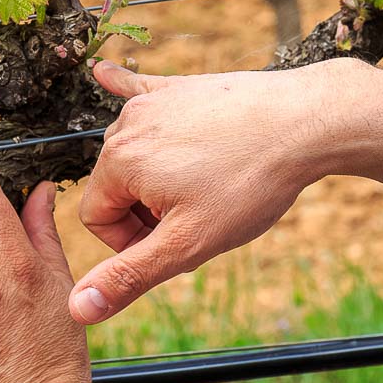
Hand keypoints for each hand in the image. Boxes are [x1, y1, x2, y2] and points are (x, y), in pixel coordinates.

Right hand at [72, 58, 382, 323]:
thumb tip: (78, 309)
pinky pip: (140, 90)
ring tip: (208, 189)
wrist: (304, 122)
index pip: (96, 218)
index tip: (175, 246)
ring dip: (159, 178)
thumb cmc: (249, 184)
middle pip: (116, 186)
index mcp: (118, 162)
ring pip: (136, 153)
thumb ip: (130, 276)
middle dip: (148, 212)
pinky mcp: (180, 87)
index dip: (131, 243)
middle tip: (200, 222)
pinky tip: (103, 74)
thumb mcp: (189, 243)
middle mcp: (127, 125)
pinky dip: (125, 91)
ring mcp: (154, 101)